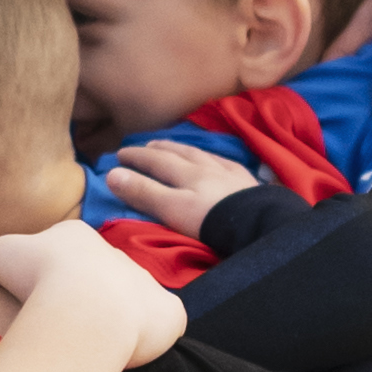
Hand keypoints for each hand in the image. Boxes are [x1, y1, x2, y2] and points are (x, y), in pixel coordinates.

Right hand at [0, 210, 182, 364]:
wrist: (86, 308)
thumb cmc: (38, 278)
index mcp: (78, 238)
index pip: (60, 257)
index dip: (44, 281)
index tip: (34, 304)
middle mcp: (116, 255)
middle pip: (96, 279)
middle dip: (81, 300)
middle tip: (61, 329)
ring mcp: (145, 283)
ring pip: (128, 303)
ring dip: (112, 321)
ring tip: (91, 347)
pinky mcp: (168, 314)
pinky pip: (157, 326)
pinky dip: (145, 338)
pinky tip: (124, 354)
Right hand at [98, 135, 255, 234]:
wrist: (260, 226)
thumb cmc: (213, 221)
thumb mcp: (172, 209)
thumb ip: (143, 192)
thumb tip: (111, 174)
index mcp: (187, 173)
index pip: (156, 161)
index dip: (136, 157)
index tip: (119, 154)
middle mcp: (208, 168)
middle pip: (180, 153)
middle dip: (160, 149)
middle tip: (147, 145)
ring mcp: (231, 174)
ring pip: (204, 155)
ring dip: (186, 150)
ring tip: (177, 149)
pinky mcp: (249, 184)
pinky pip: (228, 164)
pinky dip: (215, 159)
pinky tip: (218, 161)